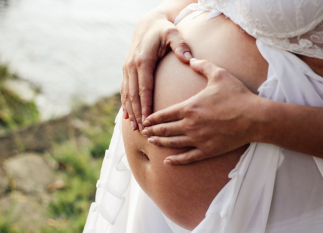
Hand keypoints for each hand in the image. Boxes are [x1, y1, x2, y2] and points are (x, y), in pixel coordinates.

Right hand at [122, 10, 191, 130]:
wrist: (148, 23)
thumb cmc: (163, 30)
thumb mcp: (173, 34)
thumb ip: (181, 46)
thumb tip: (189, 59)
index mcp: (143, 61)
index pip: (144, 88)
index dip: (145, 106)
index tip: (149, 121)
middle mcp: (132, 66)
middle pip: (134, 95)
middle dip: (137, 114)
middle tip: (143, 131)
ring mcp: (127, 68)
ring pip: (127, 94)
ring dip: (130, 112)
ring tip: (135, 128)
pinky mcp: (127, 70)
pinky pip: (124, 90)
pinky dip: (125, 104)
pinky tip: (127, 116)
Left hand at [143, 58, 264, 164]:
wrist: (254, 117)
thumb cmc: (237, 95)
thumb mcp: (219, 74)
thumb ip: (203, 66)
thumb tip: (191, 59)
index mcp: (189, 107)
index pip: (164, 114)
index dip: (153, 118)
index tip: (145, 120)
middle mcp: (190, 125)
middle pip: (165, 129)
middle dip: (152, 130)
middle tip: (143, 132)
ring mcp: (198, 140)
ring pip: (173, 143)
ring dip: (160, 142)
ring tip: (151, 142)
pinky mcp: (208, 151)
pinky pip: (188, 157)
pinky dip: (176, 160)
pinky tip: (167, 161)